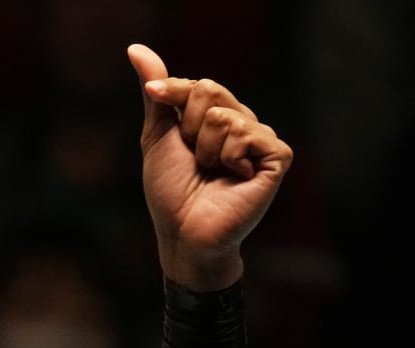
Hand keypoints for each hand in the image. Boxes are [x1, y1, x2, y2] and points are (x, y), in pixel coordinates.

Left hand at [127, 43, 292, 290]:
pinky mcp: (278, 156)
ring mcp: (262, 139)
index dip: (173, 91)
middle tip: (194, 159)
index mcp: (217, 117)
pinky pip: (246, 133)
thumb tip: (136, 49)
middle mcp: (243, 122)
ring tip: (213, 173)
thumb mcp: (159, 136)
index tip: (154, 94)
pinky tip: (235, 178)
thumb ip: (158, 94)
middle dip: (189, 127)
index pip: (197, 84)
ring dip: (206, 149)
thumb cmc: (171, 191)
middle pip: (210, 91)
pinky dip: (229, 157)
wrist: (184, 232)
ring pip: (225, 115)